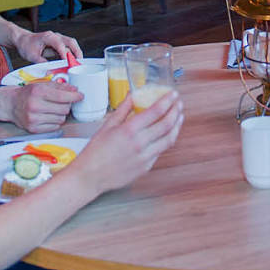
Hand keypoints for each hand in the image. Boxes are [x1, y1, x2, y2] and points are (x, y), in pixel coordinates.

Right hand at [0, 81, 80, 131]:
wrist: (10, 104)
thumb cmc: (27, 94)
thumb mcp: (42, 85)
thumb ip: (59, 86)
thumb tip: (75, 90)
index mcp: (38, 92)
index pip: (62, 96)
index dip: (74, 97)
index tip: (80, 96)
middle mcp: (35, 106)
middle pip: (64, 109)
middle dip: (67, 105)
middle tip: (64, 102)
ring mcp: (34, 119)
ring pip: (61, 119)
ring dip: (61, 114)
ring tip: (54, 109)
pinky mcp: (34, 129)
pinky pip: (55, 127)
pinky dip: (55, 121)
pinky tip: (49, 116)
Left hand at [17, 30, 82, 63]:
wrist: (23, 40)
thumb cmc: (26, 45)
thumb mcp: (31, 56)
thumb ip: (41, 62)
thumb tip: (50, 70)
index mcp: (48, 36)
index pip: (60, 44)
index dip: (64, 54)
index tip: (68, 63)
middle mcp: (55, 36)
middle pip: (70, 42)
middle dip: (77, 52)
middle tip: (79, 62)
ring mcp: (58, 39)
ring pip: (71, 44)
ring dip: (76, 53)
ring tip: (77, 63)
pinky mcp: (58, 44)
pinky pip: (68, 48)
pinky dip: (72, 54)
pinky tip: (72, 62)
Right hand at [70, 90, 184, 194]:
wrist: (91, 176)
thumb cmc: (96, 151)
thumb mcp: (107, 125)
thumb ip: (123, 109)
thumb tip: (132, 95)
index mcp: (129, 130)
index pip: (156, 111)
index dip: (167, 101)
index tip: (173, 94)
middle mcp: (140, 143)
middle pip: (167, 124)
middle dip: (176, 111)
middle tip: (178, 103)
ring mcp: (145, 157)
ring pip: (169, 139)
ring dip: (176, 126)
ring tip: (178, 117)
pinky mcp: (146, 167)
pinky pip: (160, 151)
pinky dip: (166, 140)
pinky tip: (166, 133)